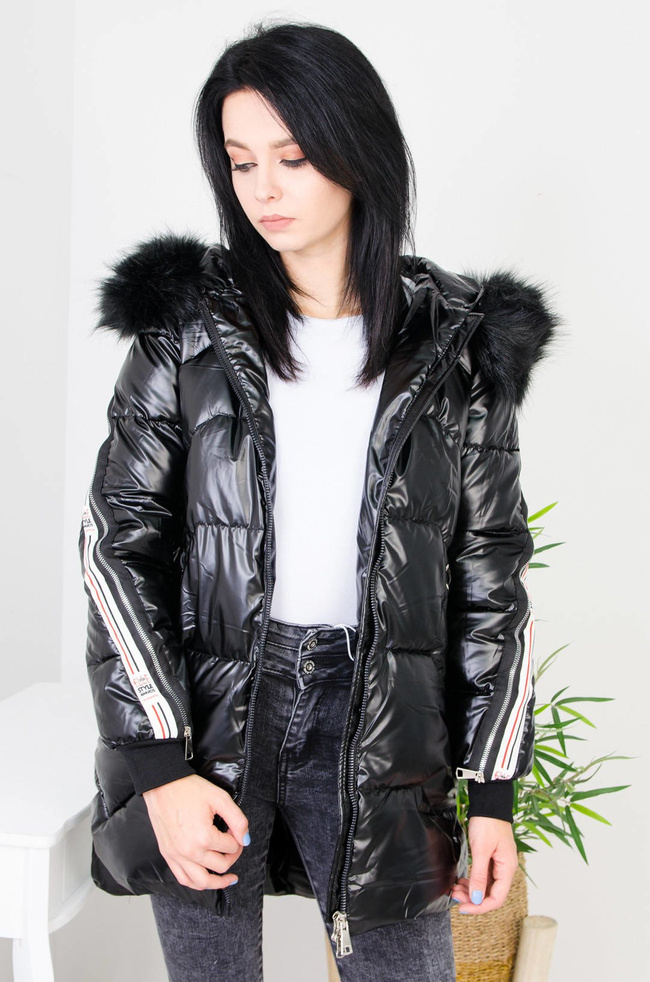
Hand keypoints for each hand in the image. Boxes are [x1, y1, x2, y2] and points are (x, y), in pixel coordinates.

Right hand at [143, 773, 249, 890]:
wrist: (161, 785)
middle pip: (220, 866)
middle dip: (232, 856)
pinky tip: (206, 879)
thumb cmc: (189, 789)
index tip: (235, 830)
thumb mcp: (220, 798)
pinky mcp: (168, 855)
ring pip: (201, 882)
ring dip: (218, 882)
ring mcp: (176, 856)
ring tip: (229, 879)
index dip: (238, 838)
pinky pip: (183, 879)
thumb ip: (237, 820)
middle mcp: (189, 852)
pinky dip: (196, 883)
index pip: (231, 847)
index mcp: (203, 837)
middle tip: (234, 845)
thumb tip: (245, 839)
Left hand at [451, 816, 517, 913]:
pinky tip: (461, 881)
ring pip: (485, 886)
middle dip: (473, 899)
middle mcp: (505, 870)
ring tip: (455, 890)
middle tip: (455, 897)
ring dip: (471, 890)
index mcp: (507, 869)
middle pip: (490, 894)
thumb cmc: (488, 824)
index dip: (480, 907)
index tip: (463, 908)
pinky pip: (482, 876)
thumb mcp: (481, 850)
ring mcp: (498, 865)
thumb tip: (476, 898)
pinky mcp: (491, 859)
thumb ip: (479, 875)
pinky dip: (472, 881)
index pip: (496, 899)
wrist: (489, 803)